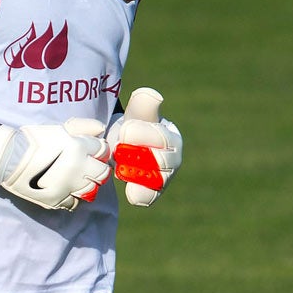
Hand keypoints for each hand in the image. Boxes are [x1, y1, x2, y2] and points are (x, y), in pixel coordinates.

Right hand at [0, 114, 110, 211]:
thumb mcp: (58, 128)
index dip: (99, 150)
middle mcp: (76, 168)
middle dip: (98, 169)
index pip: (103, 150)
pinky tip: (66, 190)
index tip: (92, 151)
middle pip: (102, 173)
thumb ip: (82, 126)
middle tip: (87, 167)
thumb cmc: (33, 140)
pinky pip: (74, 203)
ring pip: (91, 190)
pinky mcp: (57, 199)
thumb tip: (101, 129)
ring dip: (87, 184)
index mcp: (78, 147)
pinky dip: (73, 198)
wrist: (8, 157)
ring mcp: (67, 186)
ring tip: (77, 180)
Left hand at [104, 87, 182, 206]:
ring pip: (157, 180)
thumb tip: (153, 96)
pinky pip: (150, 196)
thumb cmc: (133, 125)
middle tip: (119, 150)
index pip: (163, 138)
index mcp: (171, 137)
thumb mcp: (136, 111)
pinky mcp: (151, 191)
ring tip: (122, 170)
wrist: (121, 146)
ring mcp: (163, 177)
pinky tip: (131, 193)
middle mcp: (173, 158)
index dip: (145, 135)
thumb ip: (144, 103)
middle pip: (163, 162)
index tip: (126, 131)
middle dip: (141, 156)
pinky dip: (142, 195)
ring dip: (139, 175)